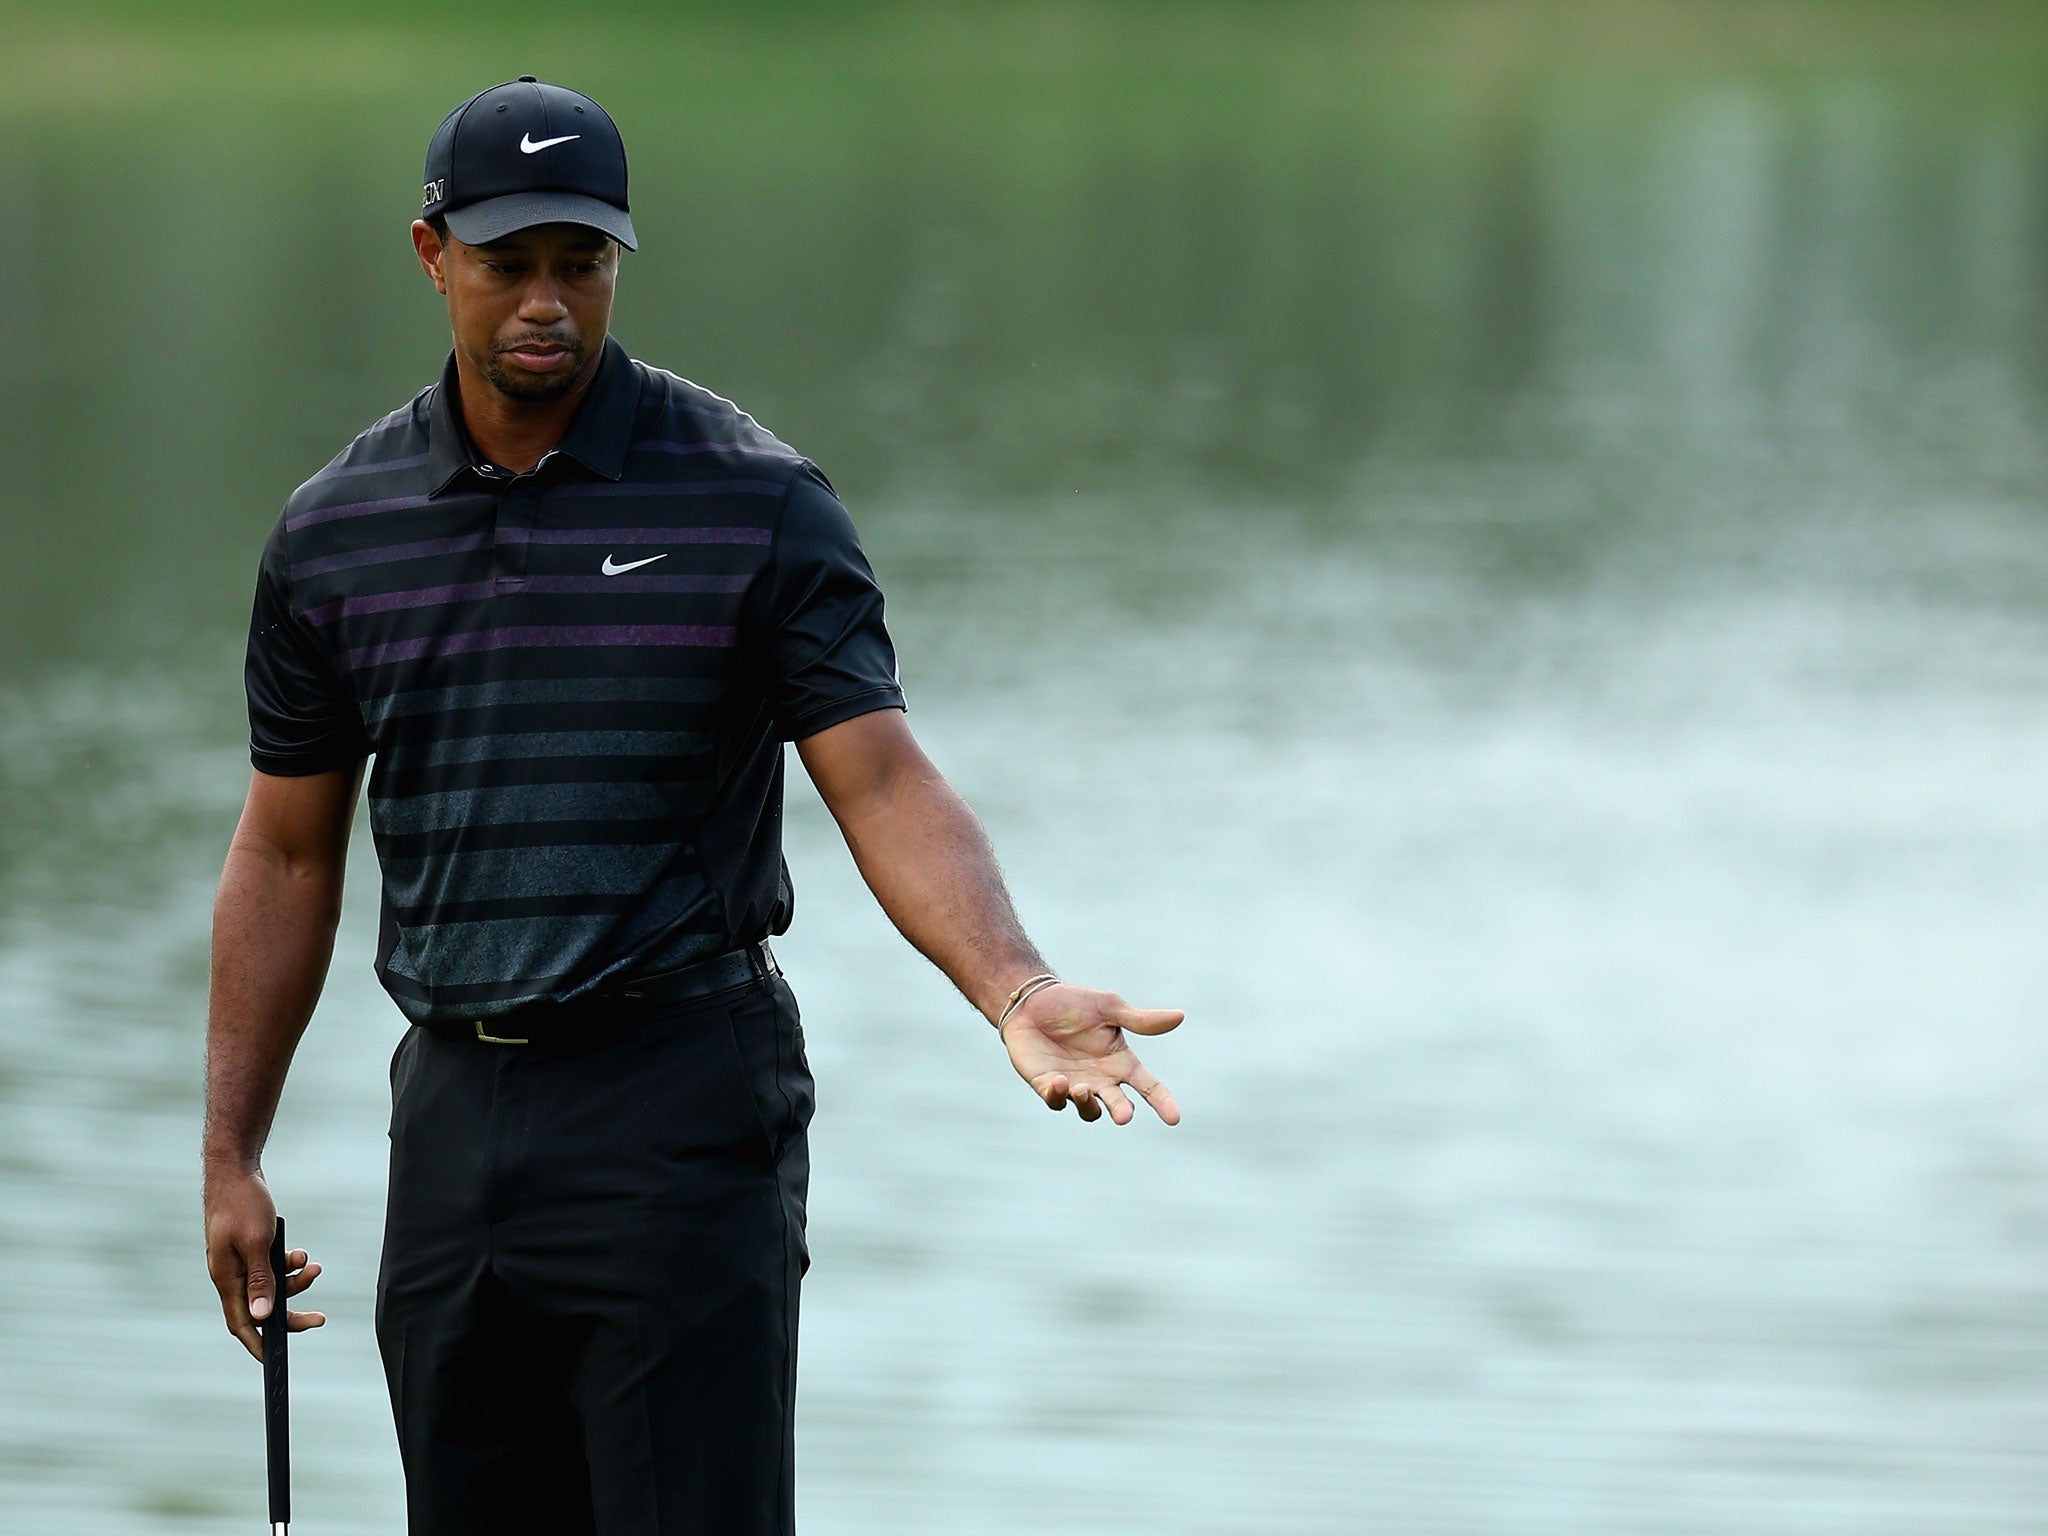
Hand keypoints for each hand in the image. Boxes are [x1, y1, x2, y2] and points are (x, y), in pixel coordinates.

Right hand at [203, 1164, 324, 1360]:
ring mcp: (239, 1262)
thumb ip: (261, 1280)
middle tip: (320, 1318)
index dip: (257, 1343)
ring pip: (271, 1287)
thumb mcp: (256, 1243)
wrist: (235, 1171)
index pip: (241, 1323)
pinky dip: (289, 1264)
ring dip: (296, 1281)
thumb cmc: (243, 1204)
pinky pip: (272, 1268)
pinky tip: (300, 1254)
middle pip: (262, 1308)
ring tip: (313, 1266)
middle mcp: (231, 1275)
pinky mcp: (250, 1248)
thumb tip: (263, 1317)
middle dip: (291, 1314)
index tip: (275, 1360)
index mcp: (227, 1279)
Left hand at [1001, 984, 1183, 1124]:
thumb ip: (1141, 1019)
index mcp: (1121, 1062)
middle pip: (1119, 1105)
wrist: (1030, 1001)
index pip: (1148, 1086)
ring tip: (1083, 1089)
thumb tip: (1180, 1016)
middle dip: (1121, 1111)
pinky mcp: (1047, 1086)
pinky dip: (1058, 1095)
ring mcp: (1075, 1086)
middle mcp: (1102, 1079)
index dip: (1162, 1102)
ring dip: (1087, 1103)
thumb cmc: (1073, 1003)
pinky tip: (1059, 1081)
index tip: (1174, 1118)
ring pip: (1089, 1110)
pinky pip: (1055, 1100)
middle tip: (1123, 1115)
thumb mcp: (1109, 1008)